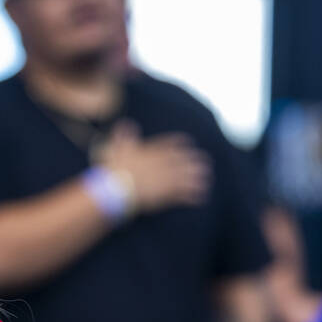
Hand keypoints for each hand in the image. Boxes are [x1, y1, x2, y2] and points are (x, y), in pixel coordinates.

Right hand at [96, 120, 211, 213]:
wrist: (116, 190)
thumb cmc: (115, 170)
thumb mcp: (118, 150)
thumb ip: (124, 136)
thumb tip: (126, 123)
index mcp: (154, 151)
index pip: (172, 143)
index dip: (182, 143)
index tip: (189, 143)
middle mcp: (165, 164)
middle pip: (186, 160)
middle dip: (197, 161)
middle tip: (206, 163)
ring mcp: (168, 179)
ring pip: (189, 177)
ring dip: (199, 179)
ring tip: (206, 181)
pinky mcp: (168, 194)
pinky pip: (186, 194)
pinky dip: (194, 196)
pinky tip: (200, 198)